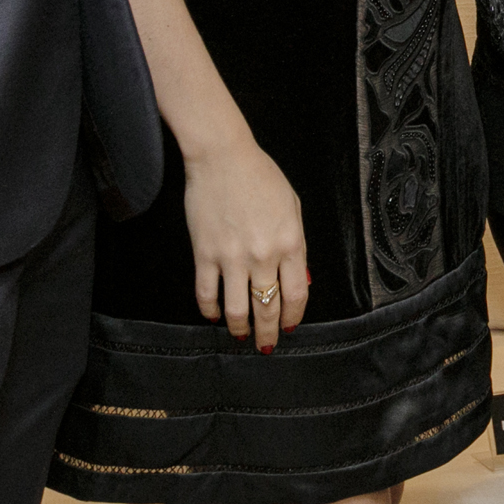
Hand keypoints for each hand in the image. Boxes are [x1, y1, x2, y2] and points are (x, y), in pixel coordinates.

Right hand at [183, 133, 309, 349]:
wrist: (223, 157)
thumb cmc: (261, 177)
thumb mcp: (292, 207)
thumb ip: (296, 245)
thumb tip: (297, 280)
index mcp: (290, 243)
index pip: (296, 294)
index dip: (292, 316)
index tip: (289, 326)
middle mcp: (263, 256)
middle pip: (268, 308)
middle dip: (268, 333)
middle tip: (266, 345)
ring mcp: (232, 257)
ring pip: (237, 310)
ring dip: (240, 329)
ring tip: (241, 335)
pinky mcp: (205, 254)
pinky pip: (207, 294)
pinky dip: (210, 311)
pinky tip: (214, 315)